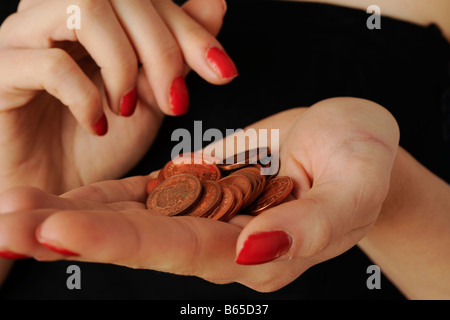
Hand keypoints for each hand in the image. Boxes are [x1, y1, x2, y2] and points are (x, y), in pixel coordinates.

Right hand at [0, 0, 232, 192]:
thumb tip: (217, 2)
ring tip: (127, 108)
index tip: (222, 72)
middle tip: (174, 103)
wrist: (56, 183)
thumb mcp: (153, 95)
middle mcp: (57, 13)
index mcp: (98, 17)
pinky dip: (86, 96)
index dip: (191, 30)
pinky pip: (50, 63)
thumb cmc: (101, 141)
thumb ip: (179, 51)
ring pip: (83, 8)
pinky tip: (98, 123)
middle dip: (162, 49)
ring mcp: (24, 37)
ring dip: (123, 63)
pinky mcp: (3, 70)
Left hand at [0, 97, 398, 290]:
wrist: (350, 143)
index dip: (120, 241)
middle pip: (141, 241)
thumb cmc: (361, 161)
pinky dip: (98, 198)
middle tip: (7, 226)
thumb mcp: (356, 187)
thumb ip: (312, 226)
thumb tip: (254, 252)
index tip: (58, 230)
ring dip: (69, 217)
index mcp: (259, 252)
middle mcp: (223, 242)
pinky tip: (55, 200)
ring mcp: (207, 216)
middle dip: (71, 234)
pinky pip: (143, 197)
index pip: (181, 250)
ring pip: (131, 221)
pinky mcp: (199, 190)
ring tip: (11, 210)